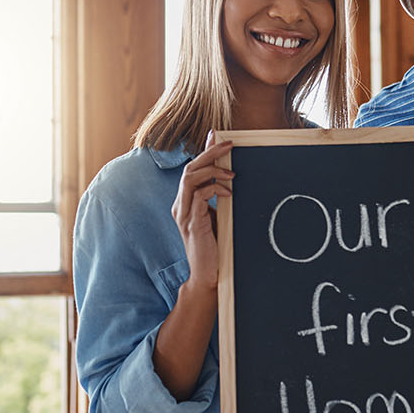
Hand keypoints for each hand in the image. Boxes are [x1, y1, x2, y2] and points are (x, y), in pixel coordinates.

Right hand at [170, 131, 233, 291]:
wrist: (207, 276)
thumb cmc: (214, 248)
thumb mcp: (216, 217)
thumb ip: (217, 199)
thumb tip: (229, 179)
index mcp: (185, 202)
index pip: (193, 170)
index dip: (204, 152)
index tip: (217, 136)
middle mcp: (181, 205)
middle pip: (190, 169)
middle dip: (210, 153)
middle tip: (229, 144)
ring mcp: (184, 214)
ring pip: (190, 178)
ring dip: (213, 170)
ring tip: (232, 172)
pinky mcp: (191, 223)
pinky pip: (199, 196)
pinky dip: (215, 189)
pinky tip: (229, 193)